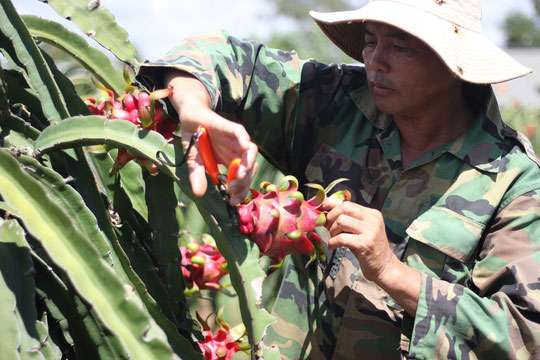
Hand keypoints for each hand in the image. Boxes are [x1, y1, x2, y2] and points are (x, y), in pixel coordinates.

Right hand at [165, 71, 257, 204]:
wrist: (190, 118)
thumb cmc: (195, 140)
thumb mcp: (194, 162)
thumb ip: (198, 176)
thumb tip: (199, 193)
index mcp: (231, 162)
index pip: (243, 179)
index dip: (241, 191)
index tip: (233, 201)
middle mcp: (236, 152)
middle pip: (250, 168)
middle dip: (244, 182)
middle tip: (232, 190)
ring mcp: (235, 140)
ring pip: (251, 152)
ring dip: (247, 166)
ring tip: (238, 176)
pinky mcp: (230, 127)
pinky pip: (241, 134)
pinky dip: (244, 140)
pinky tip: (243, 148)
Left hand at [323, 197, 420, 314]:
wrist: (385, 267)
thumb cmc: (368, 249)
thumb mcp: (359, 231)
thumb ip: (347, 221)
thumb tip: (324, 214)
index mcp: (371, 213)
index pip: (347, 203)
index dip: (331, 204)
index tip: (322, 210)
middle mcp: (372, 219)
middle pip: (344, 208)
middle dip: (331, 217)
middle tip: (328, 228)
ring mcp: (370, 231)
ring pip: (341, 221)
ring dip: (332, 231)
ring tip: (334, 239)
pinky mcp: (365, 243)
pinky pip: (342, 238)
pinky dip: (333, 242)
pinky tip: (332, 247)